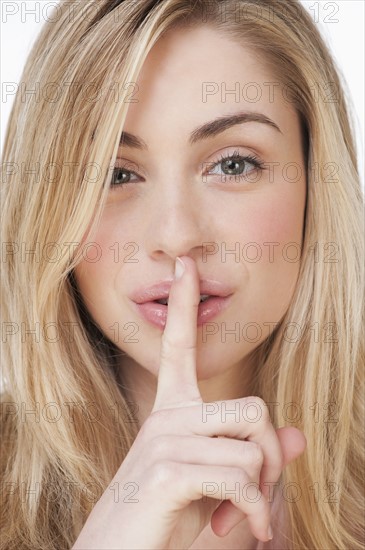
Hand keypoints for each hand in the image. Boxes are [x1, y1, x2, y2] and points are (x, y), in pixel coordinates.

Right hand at [72, 256, 305, 548]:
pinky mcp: (168, 471)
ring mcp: (165, 439)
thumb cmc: (167, 515)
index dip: (184, 302)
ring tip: (239, 517)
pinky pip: (239, 478)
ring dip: (260, 492)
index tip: (186, 265)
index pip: (178, 345)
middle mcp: (167, 415)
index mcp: (172, 409)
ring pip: (252, 448)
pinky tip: (233, 528)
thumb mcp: (216, 482)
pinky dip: (251, 511)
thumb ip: (253, 456)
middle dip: (270, 459)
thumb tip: (297, 435)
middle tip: (259, 496)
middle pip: (255, 411)